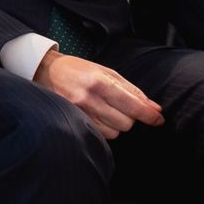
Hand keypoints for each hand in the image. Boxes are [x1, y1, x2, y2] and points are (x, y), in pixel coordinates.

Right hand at [33, 50, 163, 138]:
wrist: (45, 71)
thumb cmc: (77, 70)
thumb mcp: (105, 72)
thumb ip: (132, 90)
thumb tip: (154, 109)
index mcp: (99, 82)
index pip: (133, 106)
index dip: (149, 115)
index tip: (158, 119)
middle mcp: (88, 98)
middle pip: (126, 123)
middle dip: (130, 117)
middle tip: (122, 107)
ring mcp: (79, 112)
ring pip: (114, 132)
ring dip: (116, 124)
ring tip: (106, 111)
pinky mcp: (73, 121)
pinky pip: (100, 134)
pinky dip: (104, 128)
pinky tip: (96, 116)